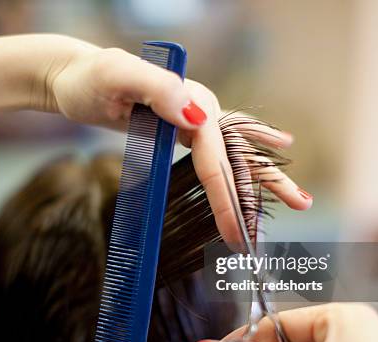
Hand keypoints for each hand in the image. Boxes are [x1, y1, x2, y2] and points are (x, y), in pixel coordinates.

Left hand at [43, 44, 311, 241]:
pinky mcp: (182, 126)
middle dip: (264, 185)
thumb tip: (199, 117)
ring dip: (263, 176)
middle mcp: (198, 106)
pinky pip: (218, 150)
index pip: (215, 153)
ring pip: (234, 152)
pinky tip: (266, 160)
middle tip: (302, 206)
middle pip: (237, 151)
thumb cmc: (90, 79)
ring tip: (298, 196)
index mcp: (191, 99)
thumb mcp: (118, 76)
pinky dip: (243, 161)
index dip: (227, 193)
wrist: (74, 78)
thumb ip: (159, 90)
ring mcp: (192, 116)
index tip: (236, 228)